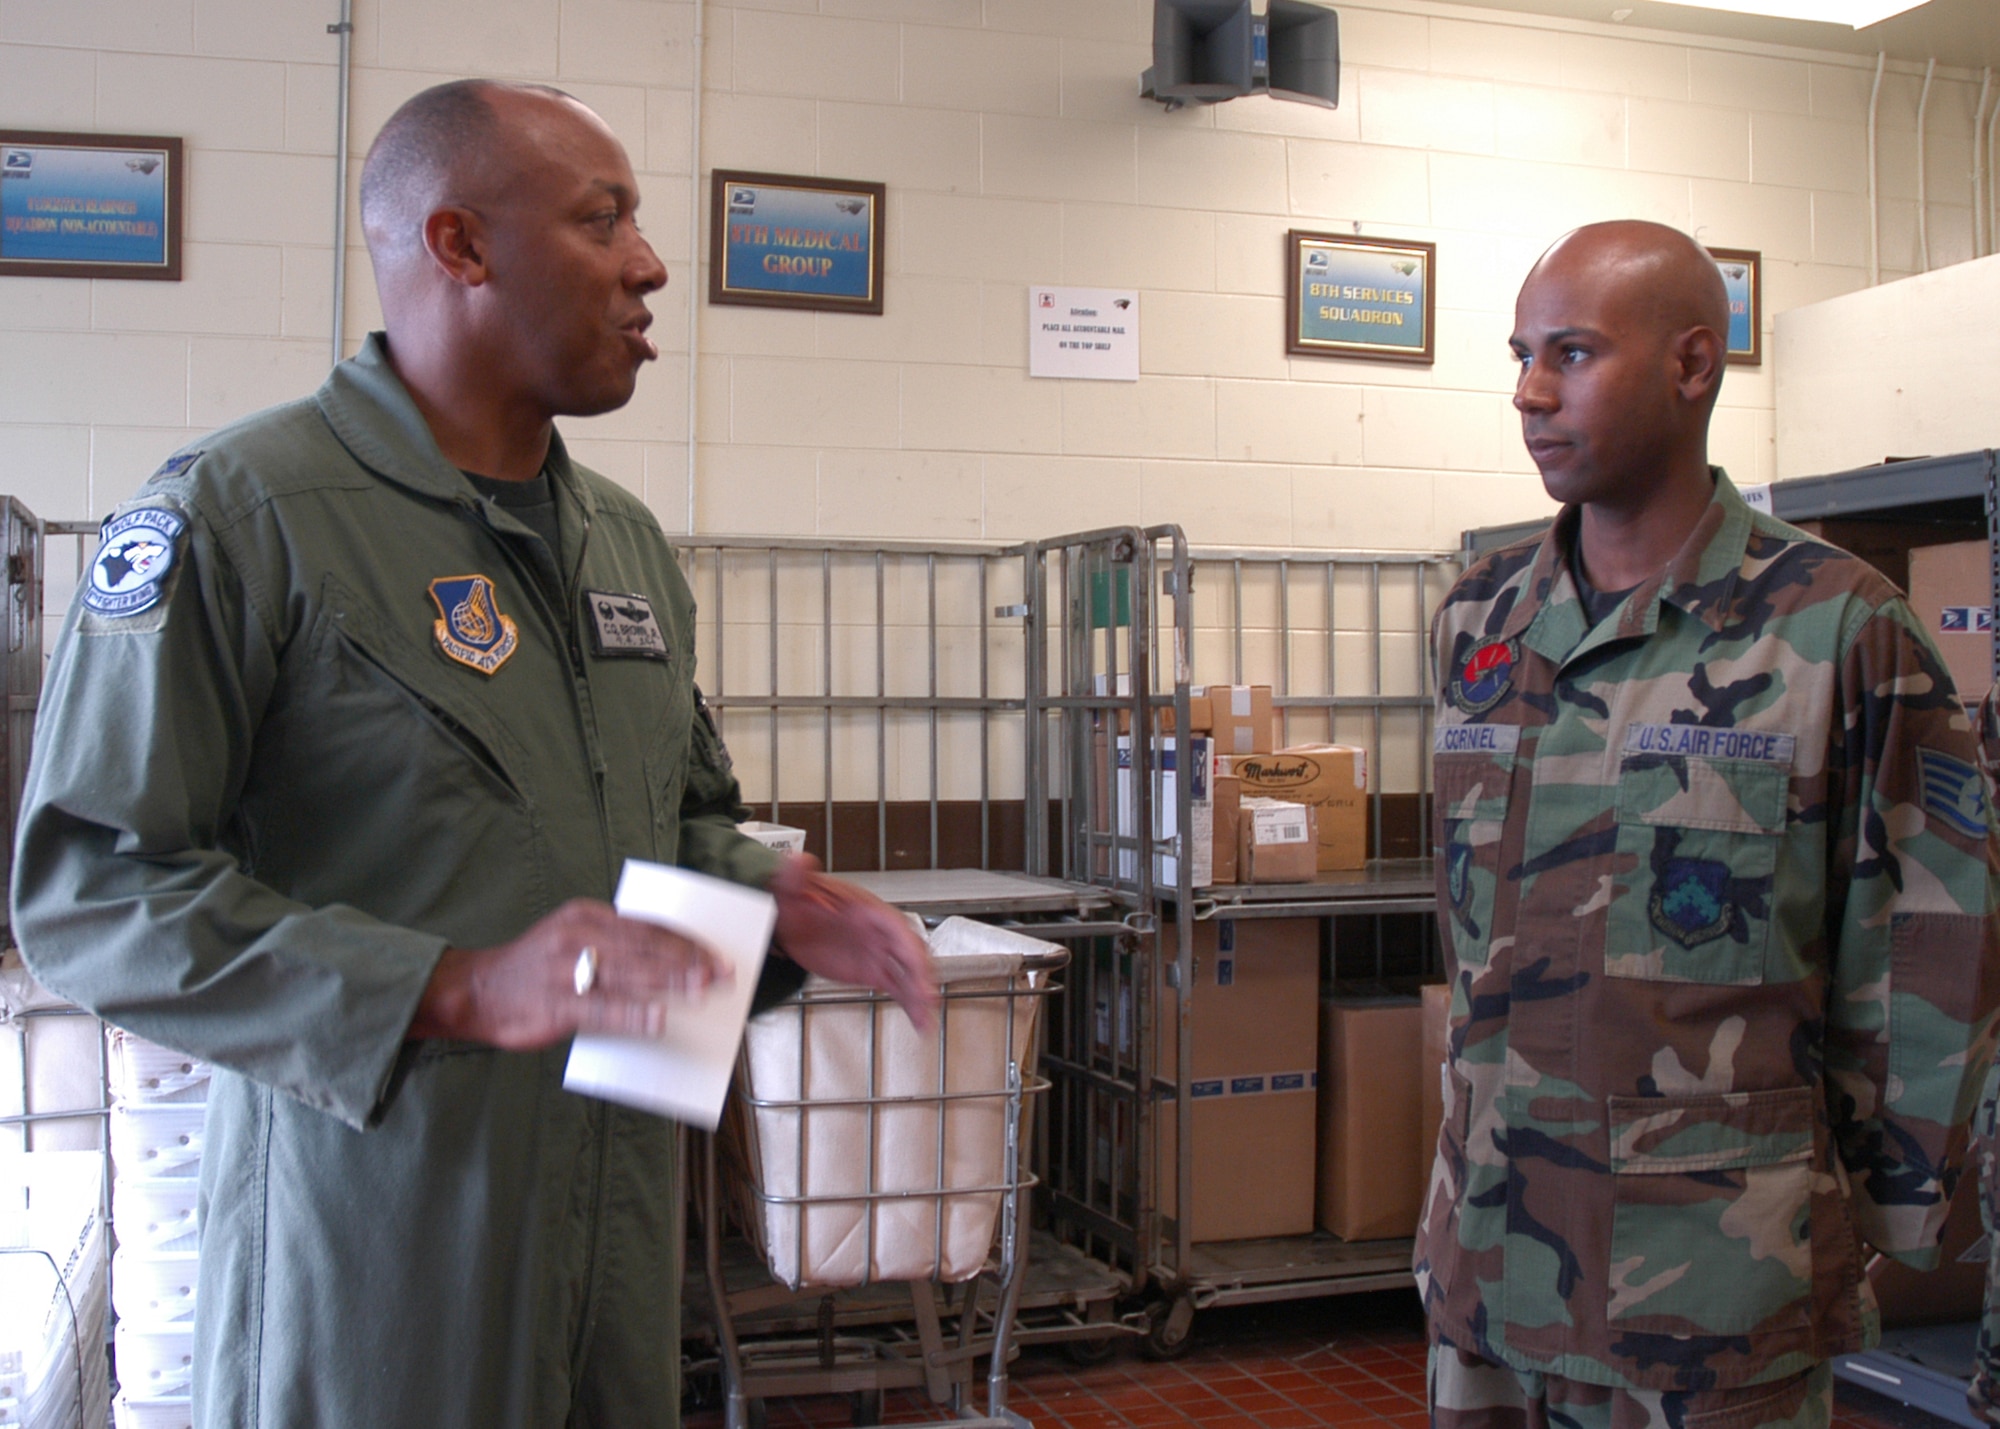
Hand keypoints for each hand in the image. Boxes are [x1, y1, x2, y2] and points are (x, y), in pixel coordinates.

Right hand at [409, 898, 730, 1048]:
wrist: (475, 991)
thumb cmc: (534, 969)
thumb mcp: (571, 937)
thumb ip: (612, 944)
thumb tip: (665, 960)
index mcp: (586, 916)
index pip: (646, 926)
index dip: (684, 940)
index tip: (714, 951)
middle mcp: (578, 937)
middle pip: (645, 948)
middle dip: (688, 961)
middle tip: (721, 973)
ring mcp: (566, 970)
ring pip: (628, 975)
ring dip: (670, 983)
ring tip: (702, 990)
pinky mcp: (555, 1004)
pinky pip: (601, 1010)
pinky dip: (632, 1014)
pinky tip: (658, 1020)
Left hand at [770, 854, 937, 1029]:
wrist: (789, 919)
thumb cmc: (796, 900)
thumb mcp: (793, 888)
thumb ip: (796, 877)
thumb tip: (798, 861)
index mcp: (869, 910)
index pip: (898, 929)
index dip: (912, 950)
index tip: (920, 970)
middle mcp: (880, 932)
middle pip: (910, 954)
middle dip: (921, 978)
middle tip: (927, 1002)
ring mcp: (879, 953)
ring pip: (908, 975)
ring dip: (919, 997)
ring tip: (926, 1023)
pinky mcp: (873, 971)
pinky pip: (897, 988)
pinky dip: (910, 1004)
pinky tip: (919, 1023)